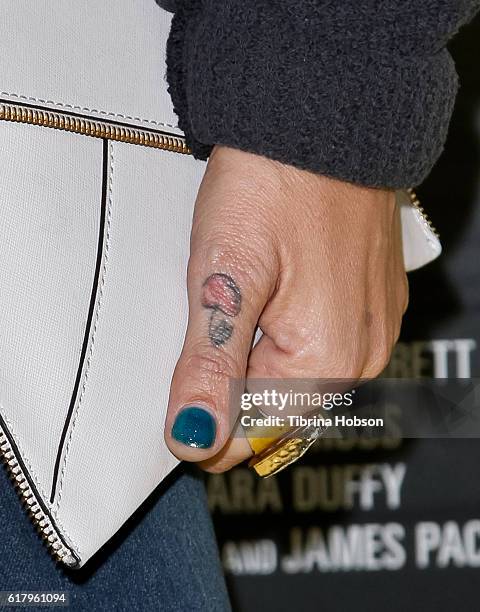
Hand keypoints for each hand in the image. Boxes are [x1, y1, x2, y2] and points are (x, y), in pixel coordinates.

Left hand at [164, 145, 407, 471]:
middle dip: (235, 387)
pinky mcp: (370, 300)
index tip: (180, 394)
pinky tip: (270, 296)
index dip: (208, 425)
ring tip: (239, 303)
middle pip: (280, 408)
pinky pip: (322, 343)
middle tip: (207, 327)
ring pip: (299, 377)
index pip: (256, 435)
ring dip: (259, 360)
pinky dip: (286, 336)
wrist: (324, 118)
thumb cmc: (276, 183)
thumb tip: (194, 437)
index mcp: (327, 358)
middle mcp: (362, 352)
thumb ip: (213, 366)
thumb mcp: (225, 276)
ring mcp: (372, 325)